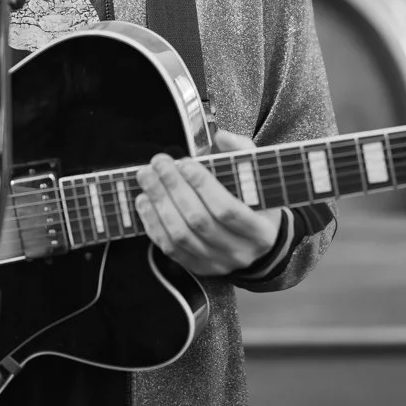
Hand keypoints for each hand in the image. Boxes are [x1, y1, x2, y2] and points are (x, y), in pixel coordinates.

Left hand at [136, 129, 282, 276]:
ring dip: (159, 203)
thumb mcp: (260, 179)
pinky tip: (145, 201)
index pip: (227, 210)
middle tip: (158, 163)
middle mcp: (240, 252)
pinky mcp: (197, 268)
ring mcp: (217, 263)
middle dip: (173, 188)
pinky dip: (153, 223)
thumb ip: (244, 153)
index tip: (184, 163)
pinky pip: (169, 248)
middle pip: (199, 221)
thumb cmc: (256, 205)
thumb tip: (222, 137)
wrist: (259, 246)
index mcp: (261, 231)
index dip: (202, 185)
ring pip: (180, 236)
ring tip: (147, 177)